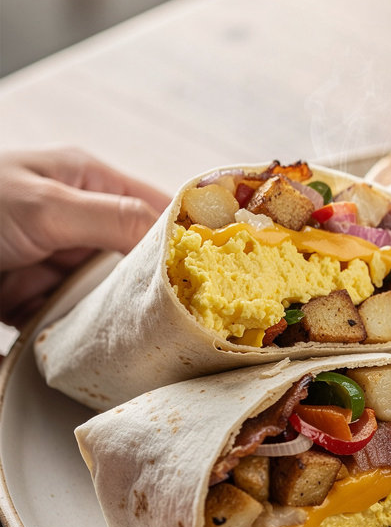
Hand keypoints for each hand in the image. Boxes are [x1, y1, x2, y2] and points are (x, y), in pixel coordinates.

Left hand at [0, 148, 169, 327]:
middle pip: (139, 256)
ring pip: (111, 293)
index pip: (155, 206)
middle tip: (187, 309)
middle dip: (157, 283)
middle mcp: (78, 220)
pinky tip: (106, 344)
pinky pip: (78, 319)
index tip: (214, 266)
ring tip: (150, 331)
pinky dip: (89, 333)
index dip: (187, 233)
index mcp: (86, 182)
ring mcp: (59, 260)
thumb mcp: (46, 205)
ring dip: (122, 313)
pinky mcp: (39, 295)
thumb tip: (176, 238)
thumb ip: (113, 218)